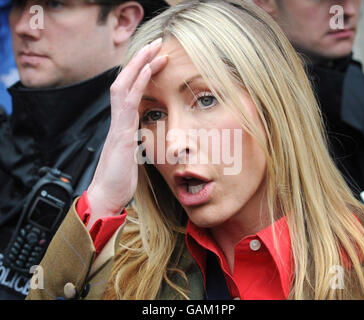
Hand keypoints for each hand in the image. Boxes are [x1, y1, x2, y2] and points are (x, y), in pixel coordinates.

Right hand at [86, 38, 167, 227]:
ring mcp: (118, 126)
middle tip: (156, 44)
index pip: (130, 92)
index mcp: (123, 126)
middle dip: (140, 61)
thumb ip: (136, 141)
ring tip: (154, 48)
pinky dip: (137, 83)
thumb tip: (144, 135)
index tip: (156, 60)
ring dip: (139, 64)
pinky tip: (147, 69)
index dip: (142, 74)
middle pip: (125, 82)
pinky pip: (128, 102)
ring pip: (124, 86)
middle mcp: (119, 122)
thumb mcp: (132, 156)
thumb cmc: (119, 179)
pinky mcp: (121, 134)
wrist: (107, 197)